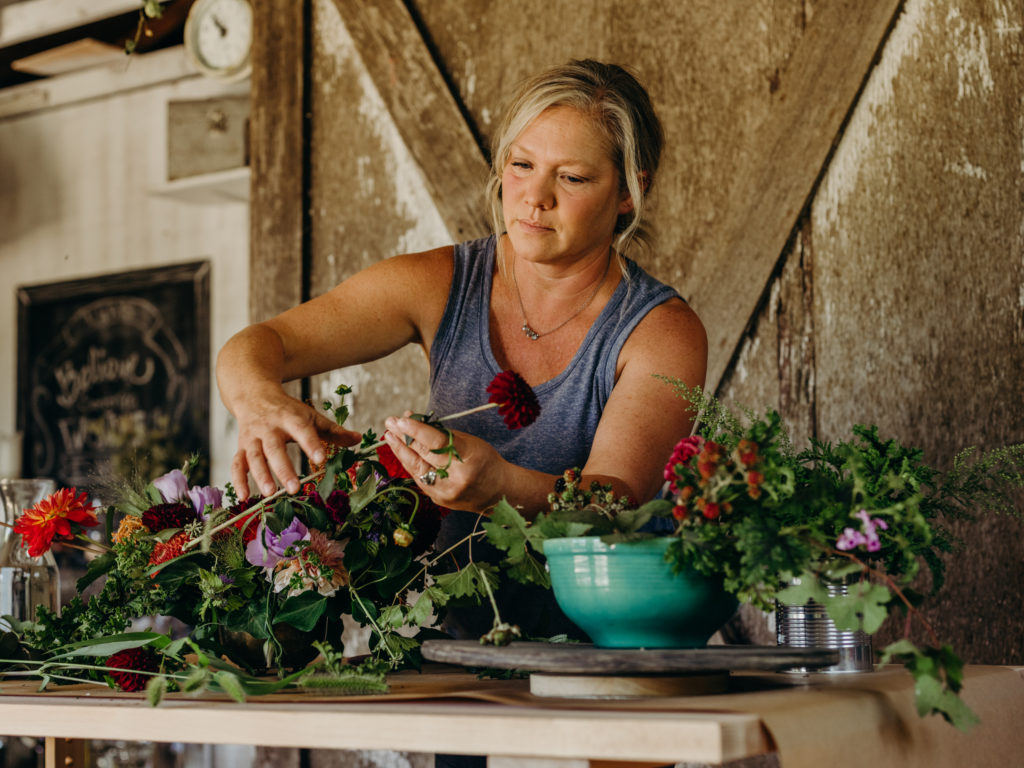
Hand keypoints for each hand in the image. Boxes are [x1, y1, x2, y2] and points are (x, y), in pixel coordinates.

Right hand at [232, 389, 359, 497]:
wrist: (254, 395)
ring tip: (271, 493)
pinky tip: (244, 497)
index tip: (321, 459)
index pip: (302, 430)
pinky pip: (237, 464)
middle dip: (283, 468)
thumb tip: (358, 439)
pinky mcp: (241, 447)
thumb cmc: (287, 410)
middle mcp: (268, 428)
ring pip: (254, 457)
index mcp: (289, 417)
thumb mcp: (310, 416)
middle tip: (295, 487)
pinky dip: (238, 480)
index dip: (311, 444)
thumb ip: (333, 430)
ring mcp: (252, 438)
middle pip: (274, 448)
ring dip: (260, 476)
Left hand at [382, 413, 506, 512]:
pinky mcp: (438, 500)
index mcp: (469, 459)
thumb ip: (441, 434)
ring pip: (416, 468)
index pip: (438, 443)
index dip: (417, 431)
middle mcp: (456, 478)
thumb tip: (413, 421)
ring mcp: (445, 492)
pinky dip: (409, 463)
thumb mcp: (470, 442)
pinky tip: (401, 451)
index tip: (401, 420)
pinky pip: (419, 478)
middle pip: (424, 455)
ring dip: (400, 450)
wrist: (499, 493)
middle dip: (404, 437)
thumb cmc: (485, 461)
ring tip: (389, 435)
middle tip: (390, 422)